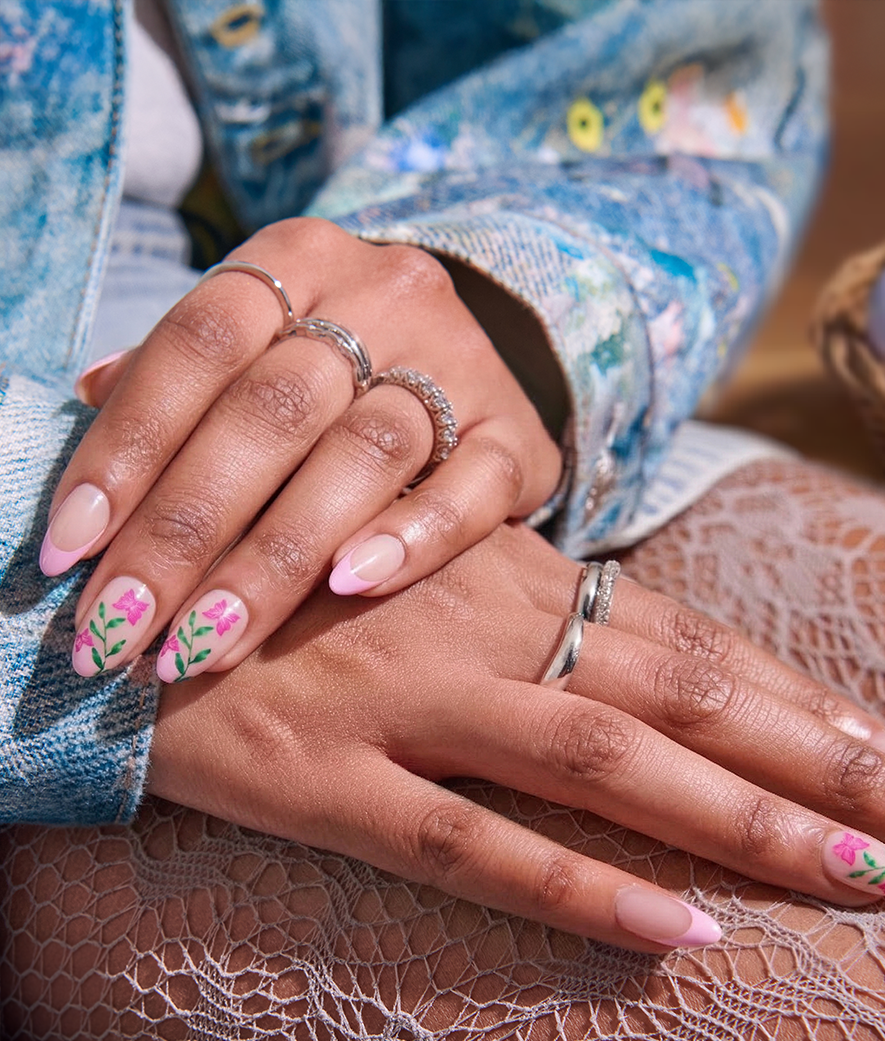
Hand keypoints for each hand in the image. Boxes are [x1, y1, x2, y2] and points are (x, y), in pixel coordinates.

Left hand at [42, 218, 561, 681]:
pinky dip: (412, 536)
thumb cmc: (341, 369)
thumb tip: (86, 398)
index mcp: (302, 256)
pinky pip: (474, 485)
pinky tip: (350, 587)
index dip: (127, 446)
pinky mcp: (520, 435)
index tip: (67, 550)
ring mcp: (463, 363)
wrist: (472, 367)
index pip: (199, 339)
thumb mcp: (262, 342)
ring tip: (207, 642)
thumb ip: (182, 370)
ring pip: (368, 451)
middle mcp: (386, 295)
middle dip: (186, 529)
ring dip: (277, 556)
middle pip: (276, 407)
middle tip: (123, 629)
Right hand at [148, 523, 884, 952]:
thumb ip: (534, 617)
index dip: (808, 701)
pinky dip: (577, 887)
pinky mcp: (324, 773)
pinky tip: (680, 934)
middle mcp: (480, 627)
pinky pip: (468, 840)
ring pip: (605, 764)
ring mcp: (405, 698)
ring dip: (742, 822)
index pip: (692, 642)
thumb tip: (639, 659)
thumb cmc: (289, 579)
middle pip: (686, 696)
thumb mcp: (426, 578)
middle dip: (829, 762)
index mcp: (509, 577)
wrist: (126, 583)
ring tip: (868, 879)